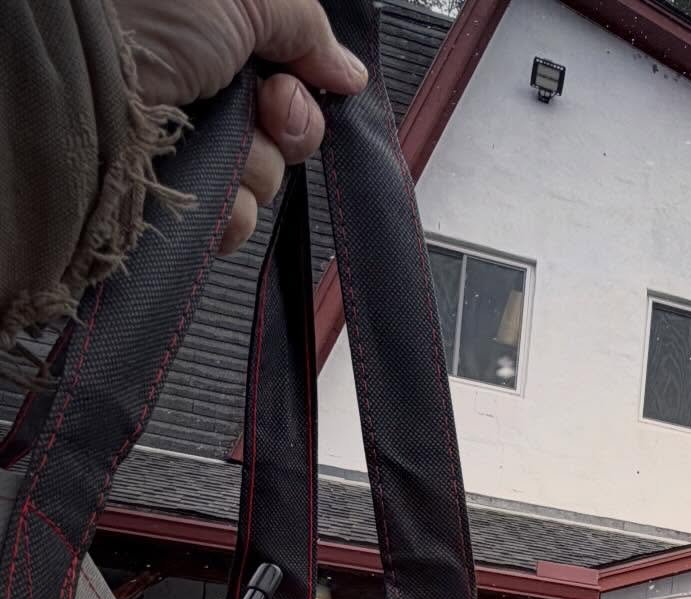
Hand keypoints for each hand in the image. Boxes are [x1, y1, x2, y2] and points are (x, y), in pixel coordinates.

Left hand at [113, 0, 368, 252]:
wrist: (77, 67)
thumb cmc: (145, 7)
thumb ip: (308, 28)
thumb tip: (349, 71)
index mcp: (216, 34)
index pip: (290, 72)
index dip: (307, 83)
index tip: (302, 80)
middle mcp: (200, 84)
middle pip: (284, 128)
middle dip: (289, 125)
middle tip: (264, 109)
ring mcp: (184, 141)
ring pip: (262, 178)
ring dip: (257, 167)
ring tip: (223, 145)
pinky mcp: (168, 193)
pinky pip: (230, 221)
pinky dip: (231, 212)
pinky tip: (212, 188)